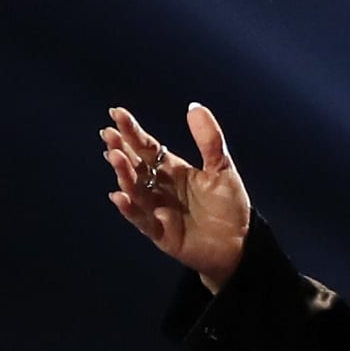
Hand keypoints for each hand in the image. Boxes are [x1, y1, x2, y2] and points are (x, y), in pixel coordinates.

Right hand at [101, 103, 251, 291]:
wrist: (240, 244)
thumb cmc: (229, 206)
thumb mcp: (221, 169)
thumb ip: (209, 140)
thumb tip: (194, 106)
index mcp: (173, 171)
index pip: (147, 148)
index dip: (132, 132)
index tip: (117, 114)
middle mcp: (160, 189)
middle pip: (136, 167)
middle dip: (122, 150)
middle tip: (109, 135)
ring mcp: (157, 211)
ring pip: (135, 191)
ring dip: (124, 175)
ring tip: (115, 157)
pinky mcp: (160, 233)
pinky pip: (141, 220)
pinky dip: (130, 209)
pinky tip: (120, 196)